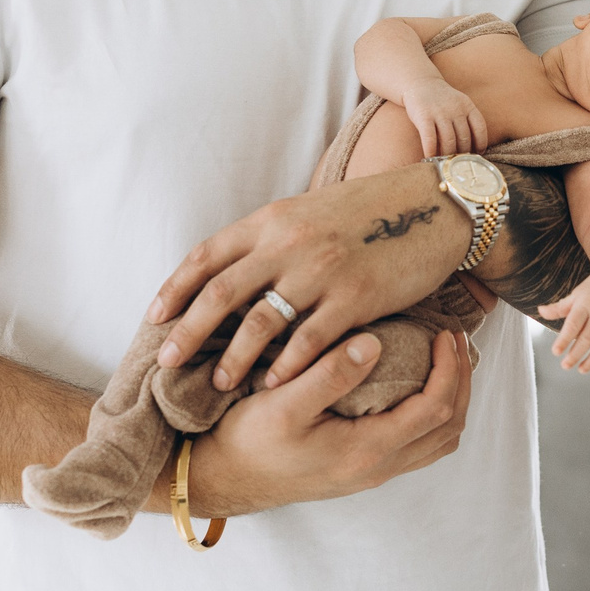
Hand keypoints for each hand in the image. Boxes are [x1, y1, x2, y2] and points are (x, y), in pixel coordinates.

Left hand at [148, 164, 469, 390]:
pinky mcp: (355, 297)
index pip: (207, 255)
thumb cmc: (372, 211)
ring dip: (234, 357)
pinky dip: (286, 366)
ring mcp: (321, 270)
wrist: (434, 205)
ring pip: (260, 322)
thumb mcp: (311, 211)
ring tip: (220, 383)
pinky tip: (273, 385)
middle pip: (221, 292)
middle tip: (166, 361)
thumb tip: (235, 269)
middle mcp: (289, 242)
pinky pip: (309, 340)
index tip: (155, 317)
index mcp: (273, 218)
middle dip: (188, 331)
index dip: (175, 288)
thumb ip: (273, 237)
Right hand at [182, 327, 476, 514]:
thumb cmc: (248, 440)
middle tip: (455, 340)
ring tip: (444, 359)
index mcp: (366, 451)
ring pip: (438, 440)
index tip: (444, 333)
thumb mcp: (283, 403)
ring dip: (451, 398)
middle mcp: (378, 468)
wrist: (223, 478)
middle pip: (449, 426)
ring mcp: (373, 472)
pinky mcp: (363, 468)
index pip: (435, 409)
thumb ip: (330, 374)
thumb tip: (374, 344)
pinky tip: (415, 385)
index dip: (450, 369)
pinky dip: (432, 413)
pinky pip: (419, 444)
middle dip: (461, 380)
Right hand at [402, 79, 488, 157]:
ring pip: (448, 141)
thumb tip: (474, 149)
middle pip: (464, 138)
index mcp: (468, 105)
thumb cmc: (442, 100)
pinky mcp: (424, 116)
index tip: (478, 154)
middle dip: (463, 153)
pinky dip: (431, 151)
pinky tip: (430, 158)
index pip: (480, 128)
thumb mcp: (459, 104)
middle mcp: (456, 109)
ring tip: (446, 164)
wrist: (420, 83)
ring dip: (448, 156)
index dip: (481, 143)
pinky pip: (430, 139)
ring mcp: (440, 112)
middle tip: (459, 164)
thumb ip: (467, 121)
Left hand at [540, 270, 589, 374]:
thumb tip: (540, 311)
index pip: (573, 325)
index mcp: (585, 304)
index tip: (556, 352)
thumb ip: (559, 307)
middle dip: (575, 355)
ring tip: (581, 369)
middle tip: (565, 365)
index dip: (564, 340)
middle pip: (587, 339)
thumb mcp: (576, 294)